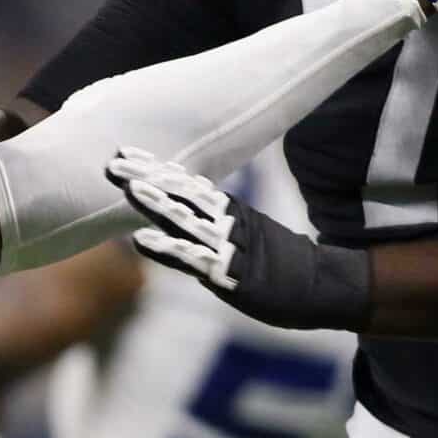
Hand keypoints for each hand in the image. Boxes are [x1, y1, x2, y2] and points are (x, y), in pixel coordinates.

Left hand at [107, 147, 370, 330]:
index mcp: (227, 211)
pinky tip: (141, 239)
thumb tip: (177, 215)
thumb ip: (210, 227)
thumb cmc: (279, 265)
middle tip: (112, 162)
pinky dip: (167, 248)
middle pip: (180, 193)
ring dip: (156, 204)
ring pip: (186, 220)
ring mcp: (229, 246)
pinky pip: (194, 259)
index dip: (154, 168)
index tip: (124, 152)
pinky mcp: (232, 274)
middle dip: (146, 177)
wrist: (325, 285)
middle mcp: (226, 221)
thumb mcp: (243, 237)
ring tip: (129, 188)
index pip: (184, 183)